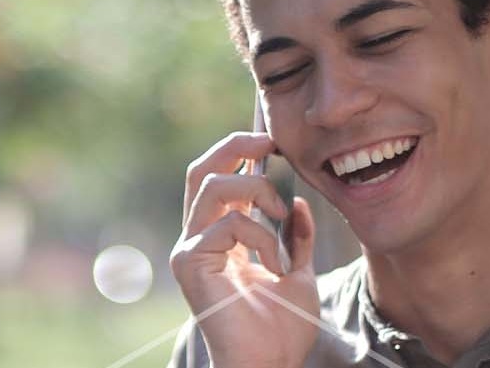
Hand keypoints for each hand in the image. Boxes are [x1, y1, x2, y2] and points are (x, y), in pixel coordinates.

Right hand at [170, 132, 320, 367]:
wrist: (269, 364)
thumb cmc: (282, 328)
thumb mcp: (299, 272)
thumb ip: (295, 238)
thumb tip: (298, 203)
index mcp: (219, 239)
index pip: (219, 179)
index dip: (241, 152)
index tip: (275, 144)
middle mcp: (197, 239)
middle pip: (201, 170)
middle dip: (235, 146)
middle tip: (270, 142)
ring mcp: (190, 250)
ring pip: (213, 186)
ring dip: (257, 191)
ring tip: (282, 218)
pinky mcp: (190, 263)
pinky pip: (228, 224)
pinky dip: (261, 236)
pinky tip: (274, 265)